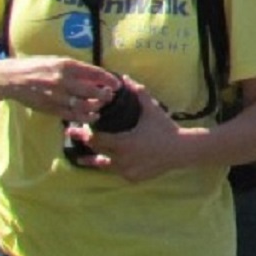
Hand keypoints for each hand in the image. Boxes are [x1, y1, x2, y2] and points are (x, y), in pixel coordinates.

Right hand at [4, 57, 121, 120]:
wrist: (12, 78)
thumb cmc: (37, 66)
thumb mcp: (58, 61)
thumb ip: (76, 68)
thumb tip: (97, 75)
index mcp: (66, 65)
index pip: (94, 73)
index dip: (109, 79)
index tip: (117, 83)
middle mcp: (62, 80)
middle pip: (91, 91)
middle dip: (105, 95)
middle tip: (110, 96)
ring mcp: (55, 96)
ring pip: (82, 105)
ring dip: (96, 107)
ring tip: (101, 106)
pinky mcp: (49, 108)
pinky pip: (70, 115)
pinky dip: (83, 117)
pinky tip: (92, 117)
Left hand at [65, 78, 182, 182]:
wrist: (182, 149)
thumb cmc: (165, 128)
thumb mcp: (152, 110)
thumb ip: (138, 94)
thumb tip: (125, 78)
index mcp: (123, 143)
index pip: (96, 139)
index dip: (84, 134)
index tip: (74, 129)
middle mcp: (121, 160)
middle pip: (97, 152)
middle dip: (85, 143)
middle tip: (74, 137)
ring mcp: (126, 171)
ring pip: (104, 166)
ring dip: (93, 160)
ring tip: (80, 158)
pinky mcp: (132, 178)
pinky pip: (117, 172)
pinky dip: (112, 166)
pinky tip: (106, 162)